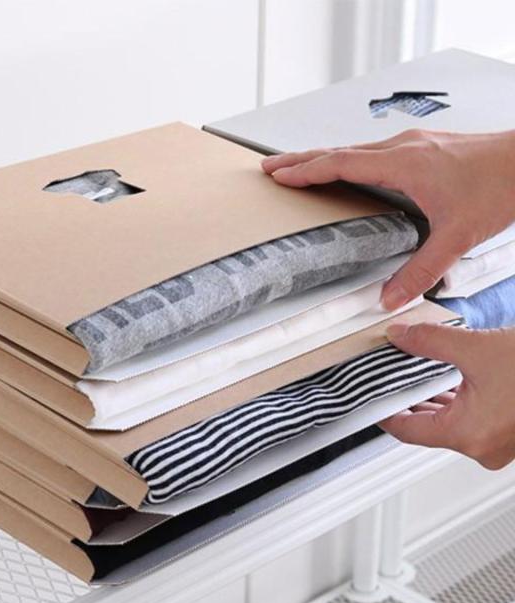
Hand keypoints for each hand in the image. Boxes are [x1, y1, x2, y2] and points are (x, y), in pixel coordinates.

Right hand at [261, 129, 514, 309]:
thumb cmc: (500, 185)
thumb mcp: (457, 235)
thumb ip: (420, 270)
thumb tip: (387, 298)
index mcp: (401, 163)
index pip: (339, 164)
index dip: (305, 171)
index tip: (278, 176)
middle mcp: (401, 148)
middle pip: (337, 151)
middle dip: (300, 159)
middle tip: (271, 167)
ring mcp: (412, 144)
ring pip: (353, 148)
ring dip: (322, 158)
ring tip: (299, 168)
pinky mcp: (422, 148)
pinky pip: (371, 150)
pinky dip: (347, 158)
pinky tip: (347, 169)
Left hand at [379, 321, 514, 468]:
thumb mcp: (477, 348)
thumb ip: (429, 342)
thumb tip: (400, 336)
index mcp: (469, 436)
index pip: (406, 431)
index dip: (382, 412)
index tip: (368, 399)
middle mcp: (483, 448)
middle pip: (426, 426)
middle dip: (406, 398)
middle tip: (387, 376)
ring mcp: (498, 443)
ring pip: (449, 422)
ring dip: (431, 398)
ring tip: (411, 373)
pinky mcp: (509, 432)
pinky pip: (470, 419)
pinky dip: (455, 400)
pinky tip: (445, 379)